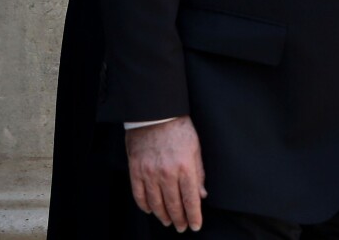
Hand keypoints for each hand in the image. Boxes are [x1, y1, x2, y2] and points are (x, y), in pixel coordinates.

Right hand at [125, 115, 206, 231]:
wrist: (155, 112)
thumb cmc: (178, 127)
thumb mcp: (195, 147)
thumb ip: (199, 172)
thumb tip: (202, 194)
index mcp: (185, 167)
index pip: (191, 200)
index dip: (194, 216)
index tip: (195, 225)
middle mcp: (167, 173)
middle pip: (174, 205)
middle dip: (179, 220)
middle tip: (182, 227)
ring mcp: (150, 172)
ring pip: (156, 204)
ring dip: (163, 216)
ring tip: (167, 221)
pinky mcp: (136, 169)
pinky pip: (139, 195)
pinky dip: (145, 206)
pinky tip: (150, 210)